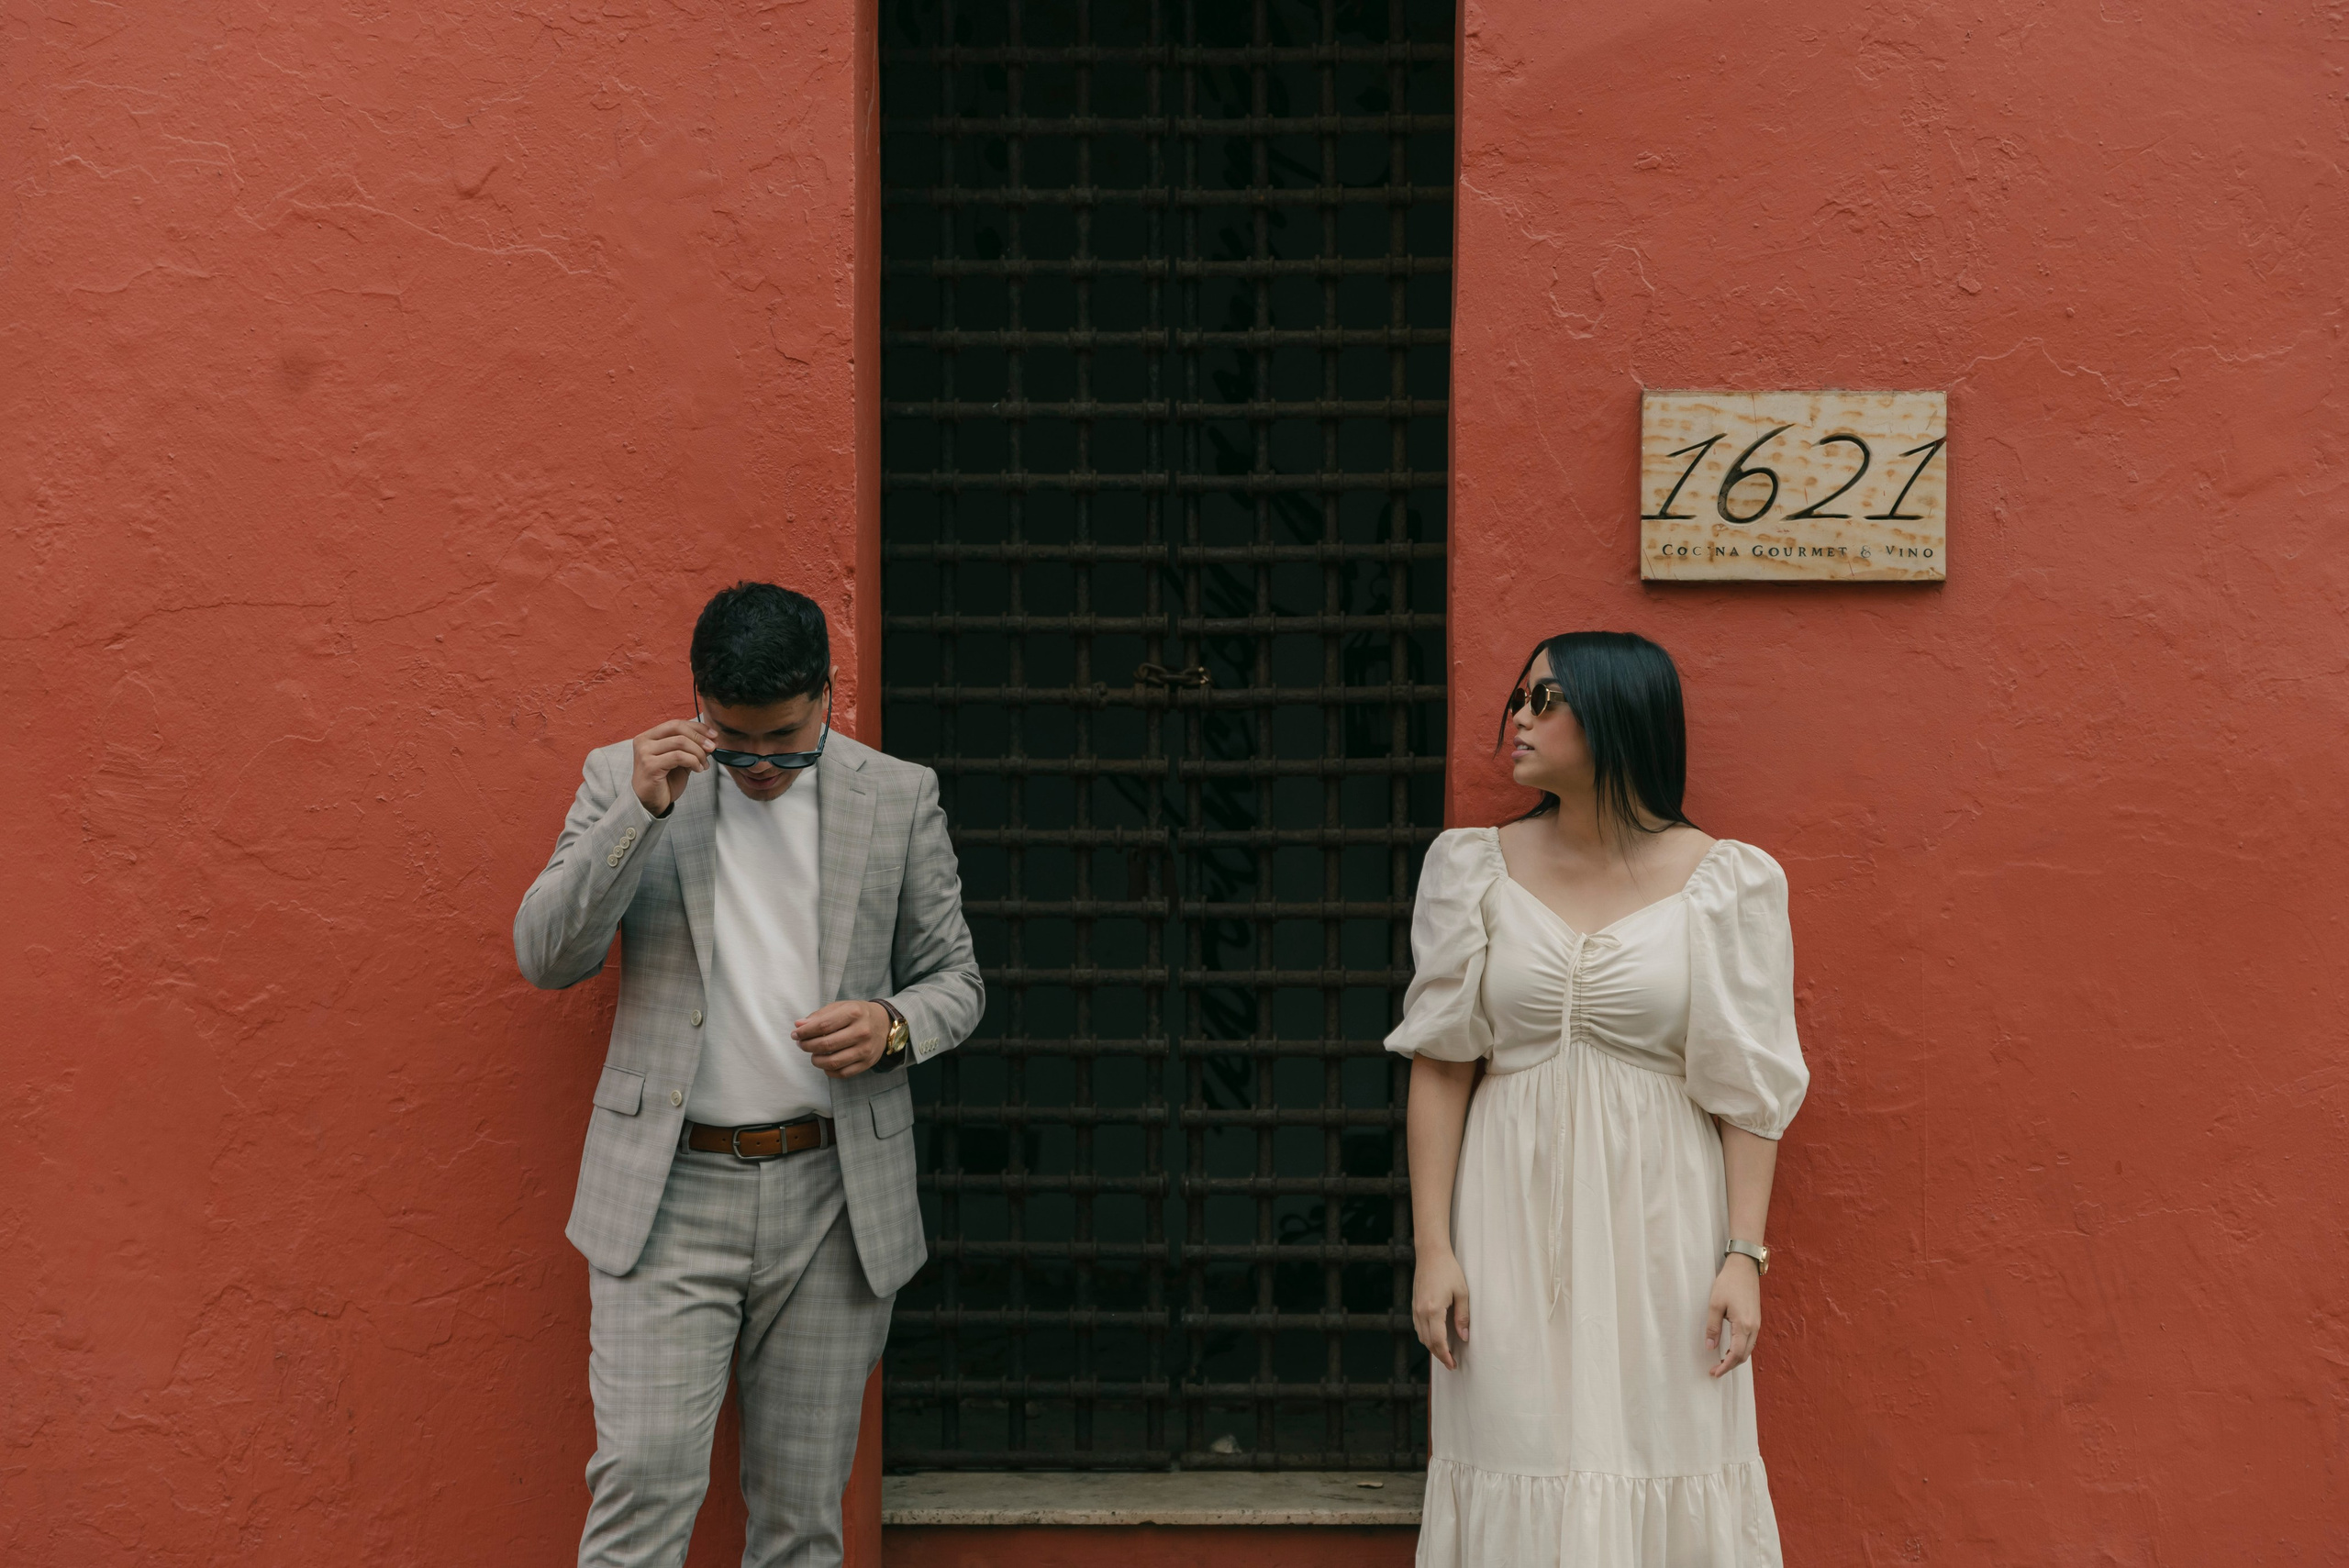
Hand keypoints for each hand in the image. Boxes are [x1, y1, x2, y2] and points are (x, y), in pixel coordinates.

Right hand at [632, 718, 716, 814]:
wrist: (651, 803)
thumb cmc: (664, 782)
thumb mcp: (681, 761)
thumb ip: (692, 748)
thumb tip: (712, 739)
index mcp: (650, 736)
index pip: (676, 724)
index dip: (697, 727)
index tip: (713, 735)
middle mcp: (644, 741)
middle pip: (677, 728)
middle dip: (699, 737)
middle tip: (712, 748)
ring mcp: (645, 752)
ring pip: (680, 742)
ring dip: (698, 753)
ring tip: (704, 764)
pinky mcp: (650, 765)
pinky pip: (678, 756)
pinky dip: (693, 761)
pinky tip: (697, 769)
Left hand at [793, 1001, 890, 1078]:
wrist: (885, 1023)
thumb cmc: (858, 1014)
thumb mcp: (840, 1007)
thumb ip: (819, 1016)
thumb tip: (798, 1026)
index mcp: (854, 1013)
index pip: (823, 1025)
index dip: (805, 1032)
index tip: (795, 1034)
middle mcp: (862, 1031)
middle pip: (826, 1044)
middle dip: (807, 1046)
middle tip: (801, 1044)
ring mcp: (866, 1049)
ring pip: (833, 1061)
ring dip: (816, 1060)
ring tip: (813, 1055)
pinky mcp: (867, 1063)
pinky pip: (843, 1073)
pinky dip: (829, 1071)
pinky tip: (825, 1063)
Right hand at [1411, 1249, 1471, 1370]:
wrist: (1430, 1254)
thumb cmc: (1448, 1270)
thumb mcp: (1462, 1293)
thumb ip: (1463, 1317)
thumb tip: (1464, 1337)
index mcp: (1433, 1310)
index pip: (1438, 1341)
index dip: (1445, 1356)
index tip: (1453, 1364)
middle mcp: (1421, 1312)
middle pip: (1428, 1342)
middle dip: (1439, 1355)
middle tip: (1451, 1363)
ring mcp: (1415, 1309)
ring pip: (1421, 1336)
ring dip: (1432, 1347)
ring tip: (1445, 1353)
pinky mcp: (1414, 1305)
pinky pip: (1418, 1327)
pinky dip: (1426, 1337)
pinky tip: (1436, 1337)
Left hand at [1705, 1254, 1762, 1377]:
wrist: (1744, 1267)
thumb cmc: (1728, 1283)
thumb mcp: (1715, 1304)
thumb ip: (1712, 1327)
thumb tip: (1710, 1347)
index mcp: (1744, 1325)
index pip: (1736, 1354)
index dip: (1725, 1367)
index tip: (1714, 1373)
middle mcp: (1754, 1328)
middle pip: (1744, 1355)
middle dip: (1730, 1365)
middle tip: (1715, 1370)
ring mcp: (1757, 1324)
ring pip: (1748, 1349)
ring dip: (1735, 1358)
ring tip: (1720, 1361)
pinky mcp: (1756, 1319)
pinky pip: (1750, 1341)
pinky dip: (1740, 1349)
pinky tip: (1730, 1348)